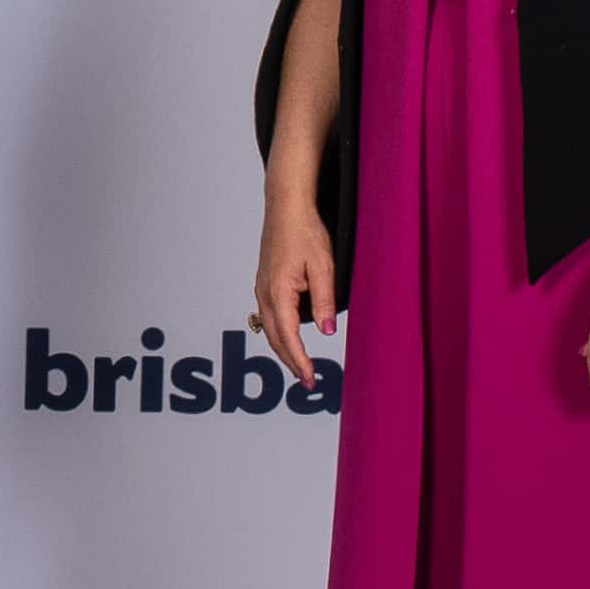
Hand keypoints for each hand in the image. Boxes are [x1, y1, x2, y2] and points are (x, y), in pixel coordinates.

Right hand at [252, 196, 340, 383]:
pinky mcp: (265, 283)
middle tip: (307, 380)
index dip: (299, 360)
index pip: (288, 337)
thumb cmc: (304, 232)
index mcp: (278, 293)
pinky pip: (269, 316)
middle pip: (274, 338)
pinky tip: (288, 337)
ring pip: (269, 329)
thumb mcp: (323, 267)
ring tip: (299, 364)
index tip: (310, 378)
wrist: (285, 208)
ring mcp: (262, 288)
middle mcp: (265, 294)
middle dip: (290, 361)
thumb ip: (325, 301)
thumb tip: (327, 330)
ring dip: (283, 349)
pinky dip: (279, 333)